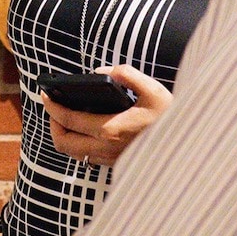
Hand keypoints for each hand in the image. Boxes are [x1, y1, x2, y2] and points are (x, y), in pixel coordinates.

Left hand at [42, 65, 171, 167]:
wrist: (190, 146)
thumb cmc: (172, 118)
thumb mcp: (153, 90)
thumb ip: (127, 75)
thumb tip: (103, 71)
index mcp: (111, 129)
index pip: (69, 120)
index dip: (53, 107)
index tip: (45, 94)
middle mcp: (107, 148)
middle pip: (64, 143)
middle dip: (53, 125)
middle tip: (54, 108)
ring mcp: (111, 159)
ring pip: (75, 154)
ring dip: (65, 136)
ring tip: (67, 117)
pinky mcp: (117, 164)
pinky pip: (88, 158)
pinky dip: (80, 143)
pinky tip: (87, 128)